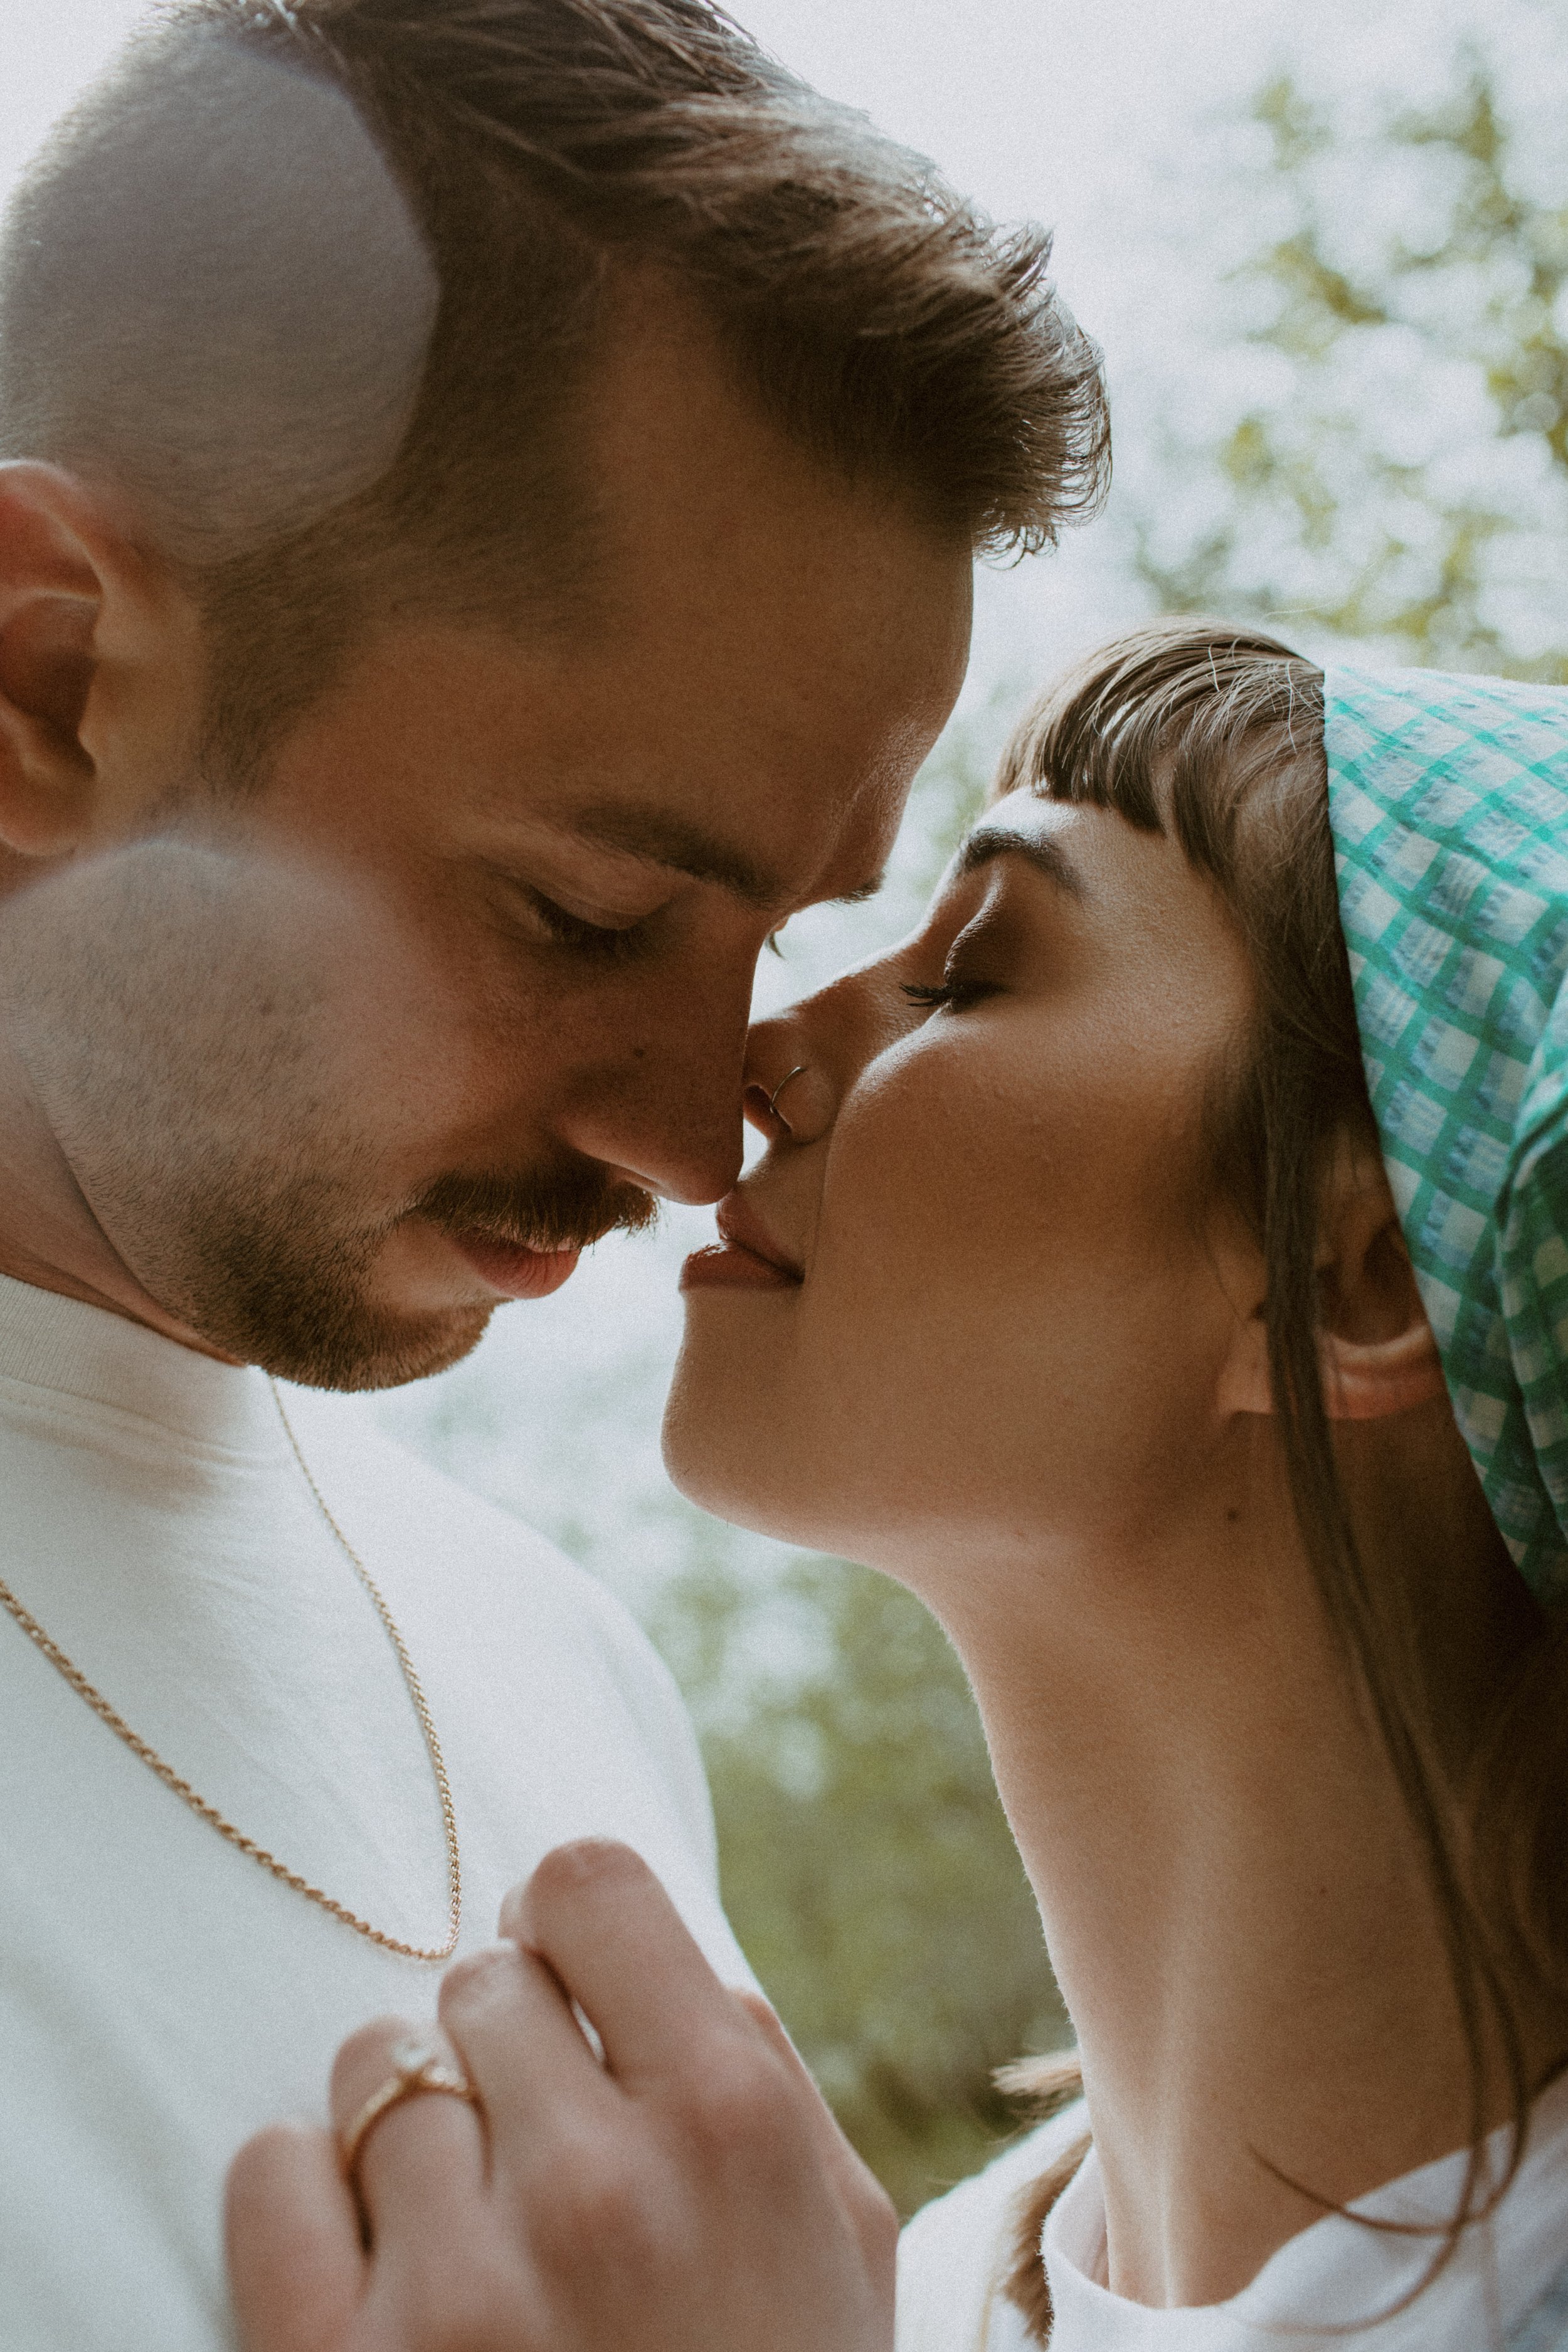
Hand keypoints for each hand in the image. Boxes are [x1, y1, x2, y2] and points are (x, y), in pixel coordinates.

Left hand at [226, 1840, 896, 2351]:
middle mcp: (595, 2185)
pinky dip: (301, 2192)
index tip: (563, 1982)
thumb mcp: (837, 2240)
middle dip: (501, 2048)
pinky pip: (269, 2171)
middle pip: (477, 1981)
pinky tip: (371, 2257)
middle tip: (531, 2143)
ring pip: (372, 2071)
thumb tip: (647, 1953)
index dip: (566, 1924)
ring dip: (407, 2126)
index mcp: (730, 2122)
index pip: (586, 1882)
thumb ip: (759, 2071)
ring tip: (464, 2222)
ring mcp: (460, 2289)